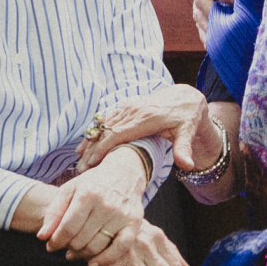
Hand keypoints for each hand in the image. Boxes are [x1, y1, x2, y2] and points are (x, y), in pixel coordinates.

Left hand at [35, 152, 153, 263]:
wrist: (124, 173)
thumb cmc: (93, 183)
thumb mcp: (69, 190)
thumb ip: (54, 212)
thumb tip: (42, 237)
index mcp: (87, 194)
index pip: (67, 228)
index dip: (56, 241)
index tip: (51, 246)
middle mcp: (106, 205)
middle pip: (80, 240)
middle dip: (68, 246)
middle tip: (66, 245)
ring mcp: (121, 215)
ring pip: (96, 247)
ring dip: (82, 255)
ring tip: (75, 251)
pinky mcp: (134, 224)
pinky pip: (119, 249)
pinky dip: (105, 260)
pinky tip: (93, 264)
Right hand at [77, 86, 212, 175]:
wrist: (184, 96)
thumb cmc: (186, 117)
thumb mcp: (188, 132)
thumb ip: (184, 149)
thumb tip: (187, 166)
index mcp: (146, 118)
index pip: (118, 134)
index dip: (103, 148)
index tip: (91, 163)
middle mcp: (133, 110)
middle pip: (106, 131)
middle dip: (91, 150)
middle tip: (80, 169)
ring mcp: (128, 107)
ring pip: (102, 126)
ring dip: (89, 143)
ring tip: (79, 161)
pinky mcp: (125, 107)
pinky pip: (105, 120)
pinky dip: (94, 134)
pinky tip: (85, 146)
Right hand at [179, 0, 264, 34]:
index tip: (236, 1)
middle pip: (200, 0)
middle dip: (212, 14)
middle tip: (228, 27)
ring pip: (198, 13)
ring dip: (208, 28)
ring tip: (221, 42)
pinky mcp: (206, 3)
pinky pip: (201, 20)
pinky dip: (207, 33)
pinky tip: (215, 45)